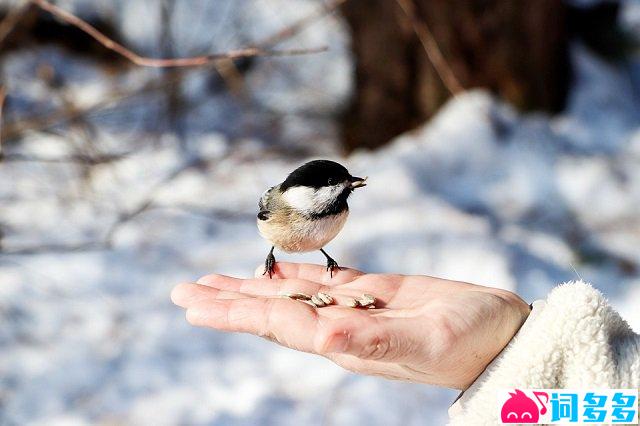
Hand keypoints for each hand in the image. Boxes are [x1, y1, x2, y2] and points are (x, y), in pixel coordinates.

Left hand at [171, 263, 529, 389]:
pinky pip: (322, 282)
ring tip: (213, 283)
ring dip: (250, 288)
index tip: (194, 303)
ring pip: (290, 296)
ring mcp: (355, 311)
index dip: (235, 312)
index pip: (279, 324)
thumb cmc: (475, 341)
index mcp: (348, 342)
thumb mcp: (429, 341)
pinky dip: (293, 273)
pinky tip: (272, 269)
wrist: (503, 336)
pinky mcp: (374, 295)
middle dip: (226, 302)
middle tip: (182, 292)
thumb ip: (375, 343)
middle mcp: (342, 329)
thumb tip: (322, 341)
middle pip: (271, 313)